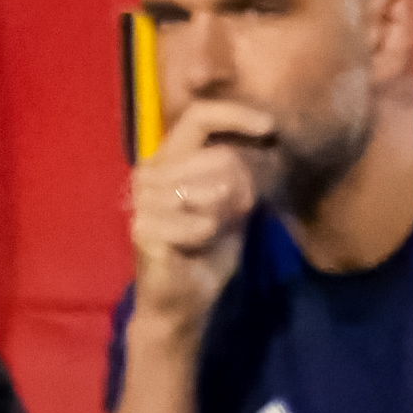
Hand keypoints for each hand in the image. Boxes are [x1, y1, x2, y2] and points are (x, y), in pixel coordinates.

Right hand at [126, 101, 270, 337]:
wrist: (182, 298)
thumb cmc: (208, 244)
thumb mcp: (233, 200)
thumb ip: (241, 167)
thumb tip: (268, 131)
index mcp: (168, 158)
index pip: (199, 116)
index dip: (236, 115)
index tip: (270, 127)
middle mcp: (149, 173)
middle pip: (218, 156)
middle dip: (241, 185)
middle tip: (236, 212)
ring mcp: (142, 201)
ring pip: (212, 189)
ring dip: (225, 213)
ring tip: (213, 229)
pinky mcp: (143, 230)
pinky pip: (201, 222)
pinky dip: (210, 234)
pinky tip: (199, 244)